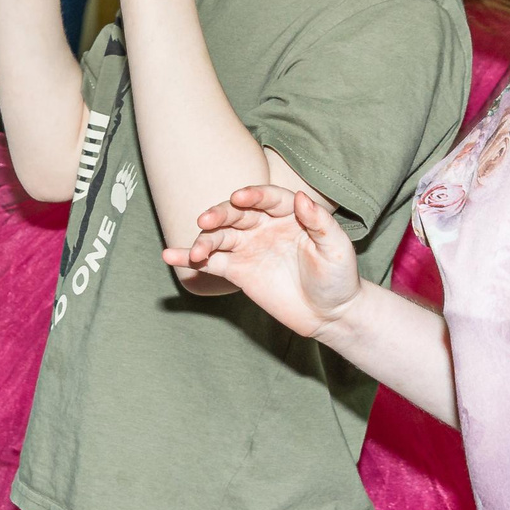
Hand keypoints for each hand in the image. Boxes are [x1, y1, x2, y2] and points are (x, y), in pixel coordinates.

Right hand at [163, 184, 359, 334]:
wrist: (330, 314)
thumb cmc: (338, 278)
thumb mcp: (337, 249)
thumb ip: (320, 223)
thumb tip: (302, 198)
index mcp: (289, 214)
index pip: (267, 198)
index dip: (253, 195)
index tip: (239, 196)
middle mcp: (264, 225)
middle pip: (236, 214)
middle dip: (220, 214)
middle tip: (206, 220)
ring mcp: (248, 247)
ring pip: (219, 236)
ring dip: (204, 240)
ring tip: (196, 252)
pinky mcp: (237, 270)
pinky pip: (211, 261)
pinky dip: (189, 258)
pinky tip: (171, 255)